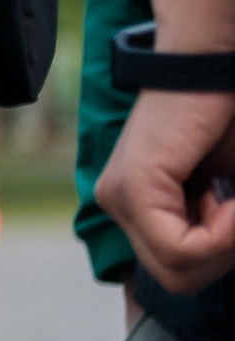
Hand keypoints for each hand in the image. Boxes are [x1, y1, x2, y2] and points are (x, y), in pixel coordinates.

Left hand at [94, 89, 234, 294]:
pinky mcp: (132, 188)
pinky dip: (221, 235)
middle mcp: (118, 204)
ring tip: (234, 196)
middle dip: (223, 254)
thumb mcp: (229, 187)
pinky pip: (178, 248)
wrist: (212, 64)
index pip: (178, 269)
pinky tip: (230, 197)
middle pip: (176, 277)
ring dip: (226, 242)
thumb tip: (225, 256)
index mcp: (137, 205)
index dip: (222, 254)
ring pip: (177, 269)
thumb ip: (219, 226)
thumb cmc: (227, 118)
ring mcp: (119, 197)